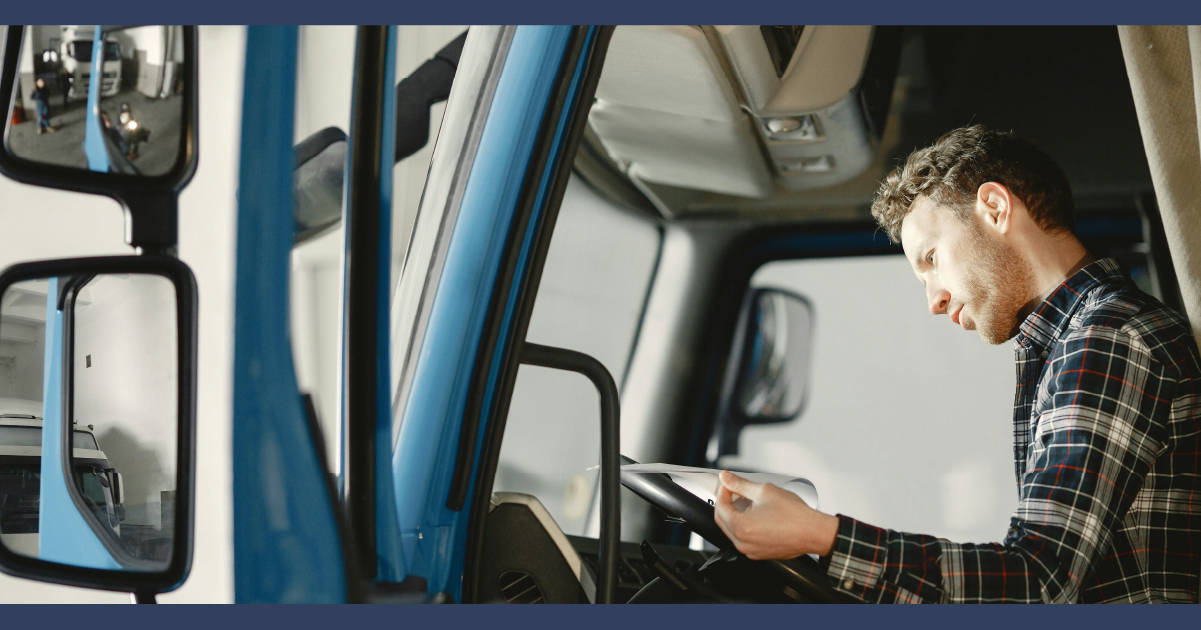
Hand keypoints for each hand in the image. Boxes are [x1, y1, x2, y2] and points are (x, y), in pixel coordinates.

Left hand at [713, 470, 838, 559]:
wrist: (814, 532)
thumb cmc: (794, 515)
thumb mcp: (764, 491)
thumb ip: (740, 484)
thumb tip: (726, 478)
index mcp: (741, 528)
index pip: (720, 507)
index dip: (723, 491)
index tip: (728, 483)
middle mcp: (742, 543)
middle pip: (723, 520)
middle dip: (726, 503)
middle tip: (734, 491)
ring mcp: (750, 551)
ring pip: (732, 530)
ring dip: (735, 515)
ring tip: (746, 501)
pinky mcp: (759, 554)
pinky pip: (744, 538)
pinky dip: (744, 526)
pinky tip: (755, 514)